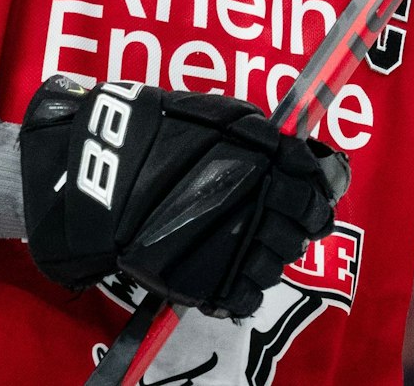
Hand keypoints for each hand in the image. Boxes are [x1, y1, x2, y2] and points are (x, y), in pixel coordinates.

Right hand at [18, 77, 348, 317]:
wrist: (94, 167)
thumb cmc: (156, 132)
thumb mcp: (220, 116)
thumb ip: (267, 137)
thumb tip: (312, 161)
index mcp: (270, 158)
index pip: (319, 185)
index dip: (318, 193)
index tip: (309, 195)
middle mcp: (261, 202)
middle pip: (304, 228)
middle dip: (294, 225)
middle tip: (268, 220)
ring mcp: (237, 244)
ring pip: (277, 263)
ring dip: (265, 255)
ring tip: (236, 242)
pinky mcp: (209, 280)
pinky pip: (247, 297)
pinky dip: (242, 289)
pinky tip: (226, 273)